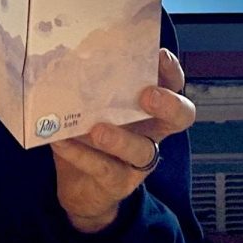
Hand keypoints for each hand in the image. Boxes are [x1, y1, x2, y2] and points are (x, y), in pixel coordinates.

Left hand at [50, 48, 196, 232]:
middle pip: (180, 117)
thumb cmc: (91, 134)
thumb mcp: (96, 107)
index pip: (174, 85)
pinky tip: (62, 142)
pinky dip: (81, 154)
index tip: (159, 55)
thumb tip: (74, 58)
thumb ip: (95, 88)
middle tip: (147, 95)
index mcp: (151, 107)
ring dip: (121, 139)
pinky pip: (104, 169)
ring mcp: (138, 160)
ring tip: (97, 130)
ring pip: (142, 150)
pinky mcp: (118, 183)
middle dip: (168, 104)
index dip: (171, 71)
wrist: (81, 187)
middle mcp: (153, 131)